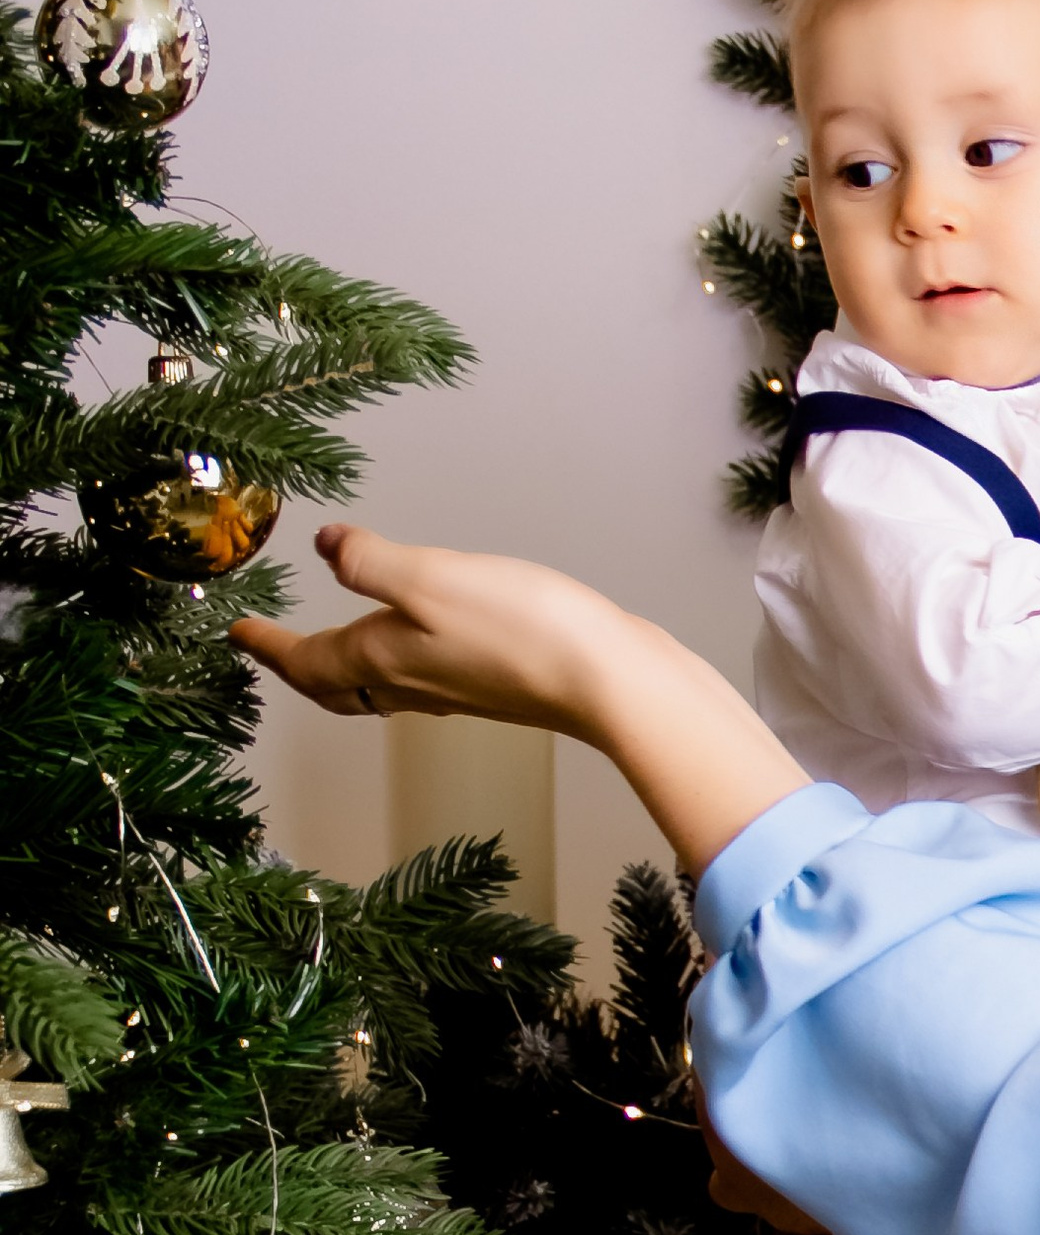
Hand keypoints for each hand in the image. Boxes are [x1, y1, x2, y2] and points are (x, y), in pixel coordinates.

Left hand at [230, 524, 649, 733]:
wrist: (608, 681)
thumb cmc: (523, 631)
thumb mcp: (431, 578)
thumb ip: (370, 561)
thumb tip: (324, 545)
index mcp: (383, 658)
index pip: (305, 660)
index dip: (266, 645)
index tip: (235, 632)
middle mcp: (413, 682)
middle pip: (339, 685)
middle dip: (301, 667)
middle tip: (275, 650)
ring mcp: (456, 688)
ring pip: (379, 686)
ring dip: (346, 669)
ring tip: (333, 646)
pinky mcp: (495, 684)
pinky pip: (424, 677)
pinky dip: (398, 663)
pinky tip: (418, 641)